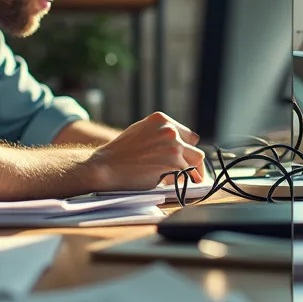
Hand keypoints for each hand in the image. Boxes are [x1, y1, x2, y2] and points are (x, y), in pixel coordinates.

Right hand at [84, 112, 206, 190]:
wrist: (106, 166)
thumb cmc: (121, 153)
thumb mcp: (142, 133)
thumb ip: (161, 137)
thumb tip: (181, 150)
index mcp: (161, 119)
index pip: (188, 134)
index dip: (187, 149)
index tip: (184, 159)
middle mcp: (169, 129)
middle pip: (195, 146)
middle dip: (191, 160)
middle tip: (187, 172)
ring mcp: (173, 144)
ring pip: (195, 160)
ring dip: (188, 171)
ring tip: (179, 178)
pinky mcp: (173, 161)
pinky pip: (187, 173)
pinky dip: (182, 180)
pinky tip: (172, 182)